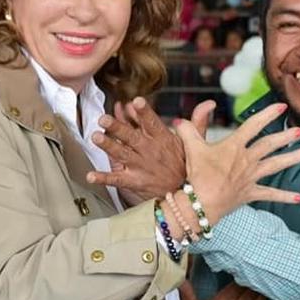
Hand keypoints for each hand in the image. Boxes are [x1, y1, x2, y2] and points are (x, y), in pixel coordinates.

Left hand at [87, 98, 216, 199]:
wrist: (189, 198)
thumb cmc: (188, 167)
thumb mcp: (196, 143)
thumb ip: (197, 121)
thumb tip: (209, 102)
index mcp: (163, 139)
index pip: (153, 122)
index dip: (144, 112)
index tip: (135, 101)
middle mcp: (150, 152)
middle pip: (131, 137)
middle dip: (118, 127)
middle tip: (104, 119)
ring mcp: (140, 167)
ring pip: (122, 154)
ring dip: (108, 146)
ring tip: (96, 137)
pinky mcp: (134, 181)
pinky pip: (117, 180)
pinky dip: (103, 178)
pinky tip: (90, 176)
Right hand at [175, 102, 299, 224]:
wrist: (200, 203)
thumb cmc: (196, 175)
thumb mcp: (191, 148)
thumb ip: (188, 130)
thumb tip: (179, 119)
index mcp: (234, 146)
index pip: (253, 125)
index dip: (268, 114)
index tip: (282, 107)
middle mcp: (246, 160)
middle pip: (270, 144)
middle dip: (286, 136)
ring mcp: (250, 177)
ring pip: (276, 165)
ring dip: (294, 158)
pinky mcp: (250, 193)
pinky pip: (270, 195)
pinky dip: (285, 197)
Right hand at [176, 281, 265, 299]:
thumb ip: (186, 291)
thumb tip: (179, 275)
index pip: (231, 291)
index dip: (240, 280)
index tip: (245, 270)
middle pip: (244, 298)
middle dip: (252, 285)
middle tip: (258, 273)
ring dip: (259, 295)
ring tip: (264, 283)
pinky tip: (262, 298)